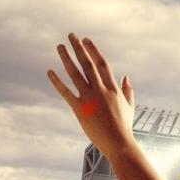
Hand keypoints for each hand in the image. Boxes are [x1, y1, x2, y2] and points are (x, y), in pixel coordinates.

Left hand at [47, 34, 135, 158]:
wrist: (119, 144)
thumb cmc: (125, 128)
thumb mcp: (130, 107)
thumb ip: (128, 91)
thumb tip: (126, 76)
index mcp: (113, 89)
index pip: (102, 64)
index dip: (93, 50)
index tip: (86, 40)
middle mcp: (101, 90)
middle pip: (88, 63)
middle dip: (79, 48)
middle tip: (71, 35)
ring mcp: (90, 98)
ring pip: (75, 73)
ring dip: (66, 58)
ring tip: (60, 46)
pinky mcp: (79, 109)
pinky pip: (66, 92)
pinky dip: (56, 81)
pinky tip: (49, 71)